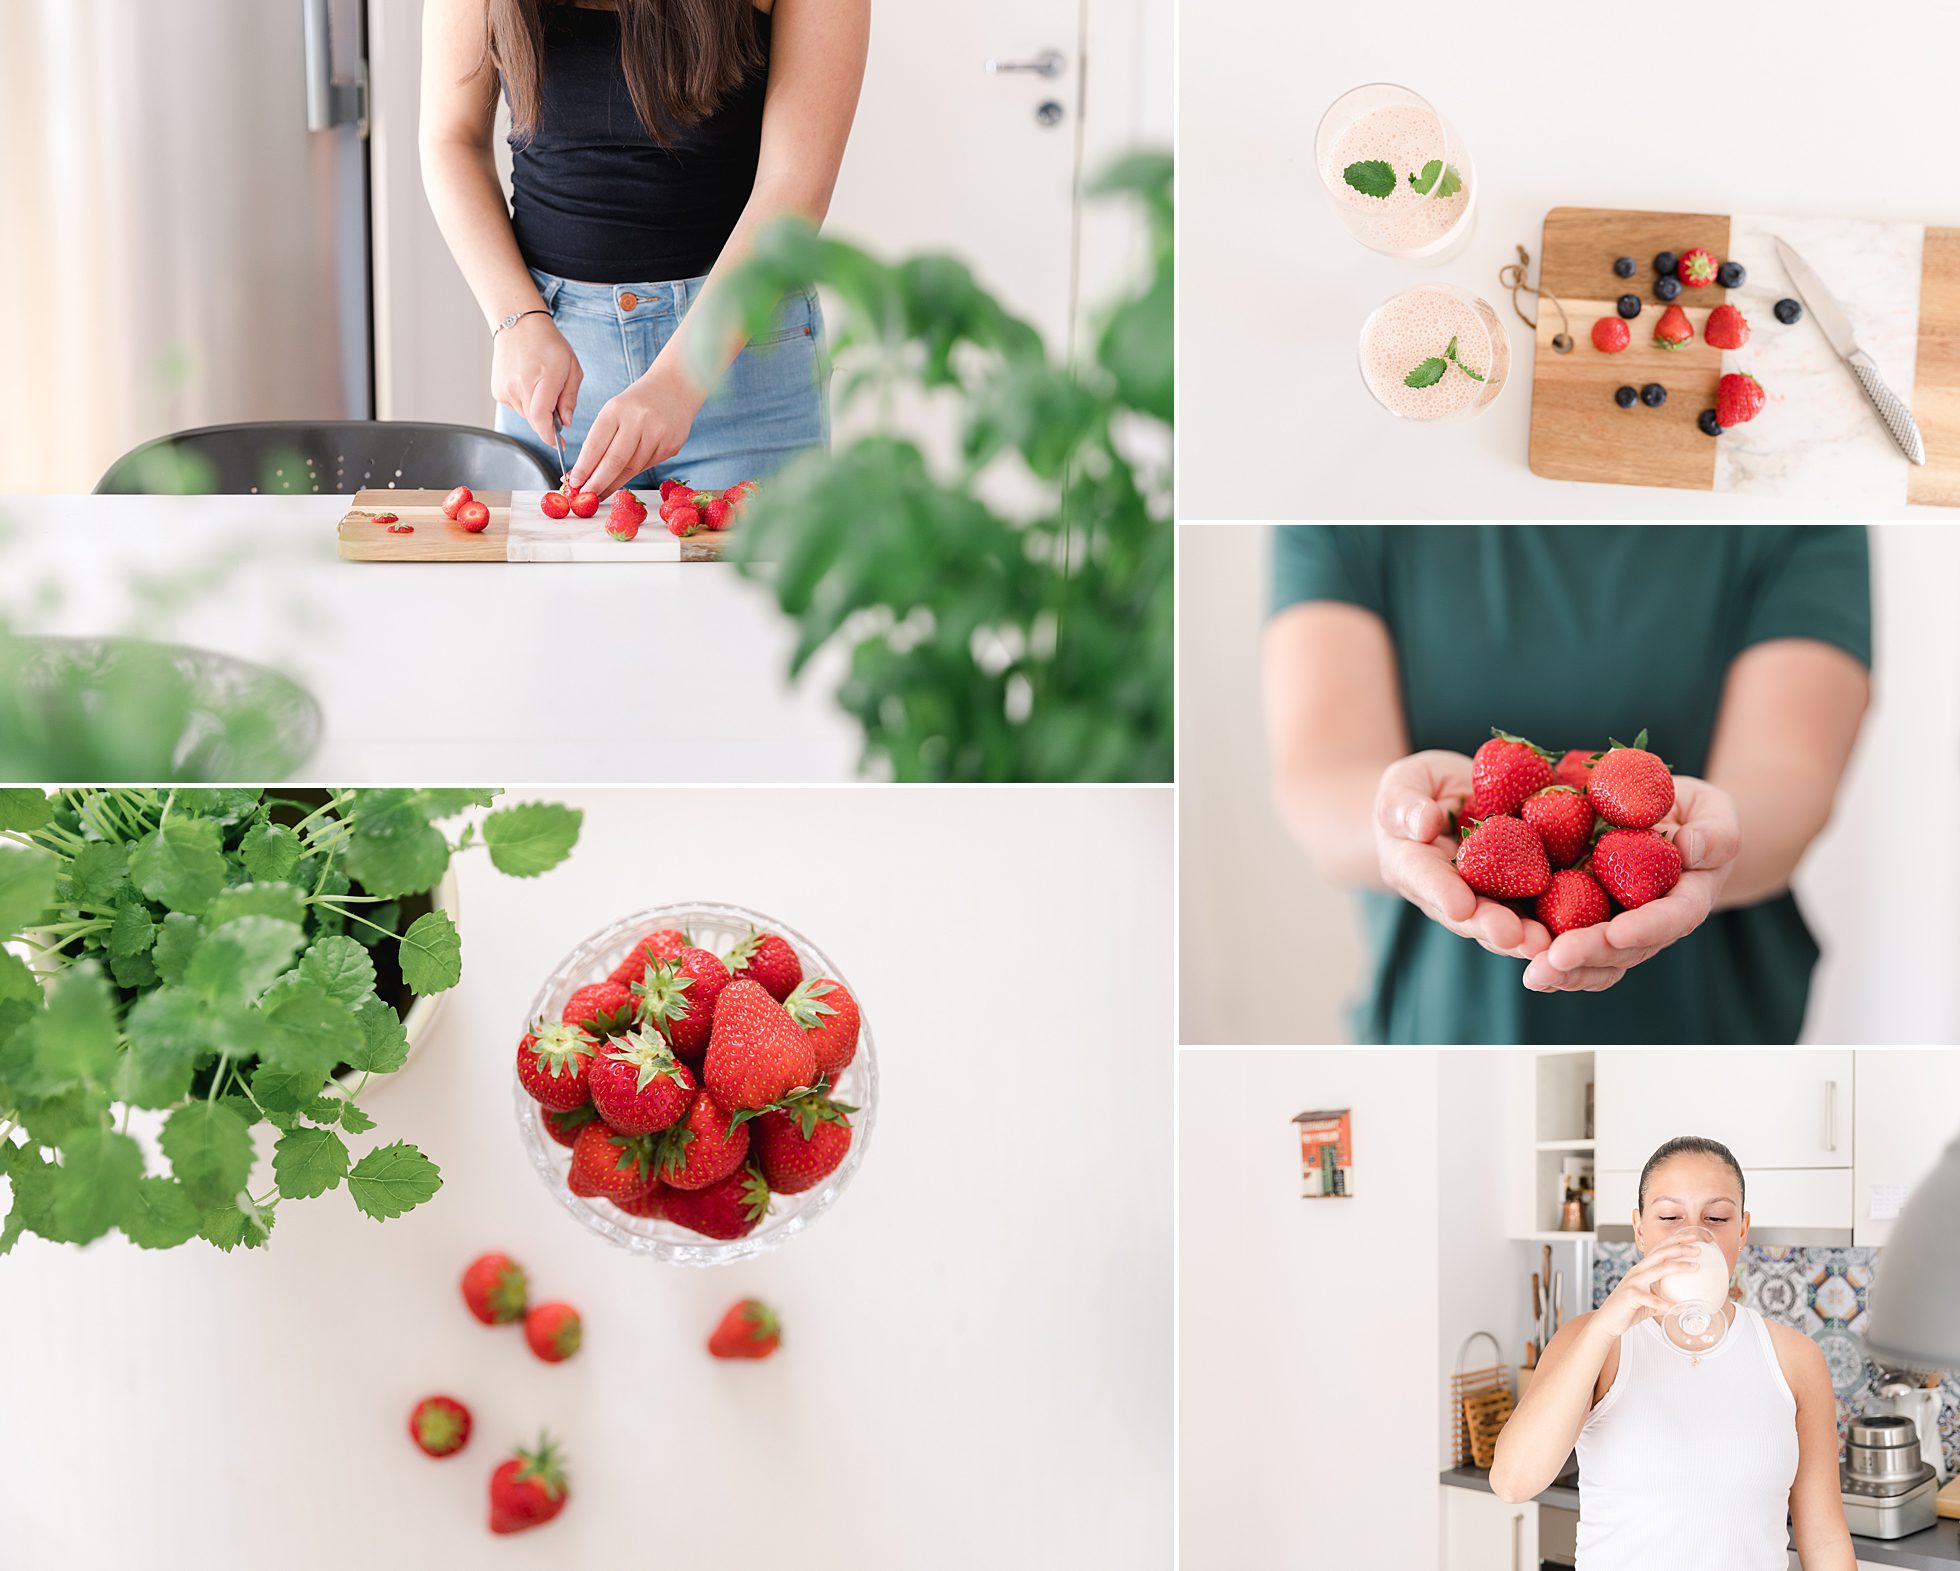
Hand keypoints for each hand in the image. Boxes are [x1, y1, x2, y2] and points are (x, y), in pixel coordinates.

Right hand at [492, 315, 582, 453]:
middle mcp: (519, 386)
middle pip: (535, 421)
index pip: (542, 418)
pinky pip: (517, 408)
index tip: (559, 443)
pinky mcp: (498, 391)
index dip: (551, 436)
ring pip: (526, 416)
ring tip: (542, 388)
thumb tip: (565, 422)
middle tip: (558, 410)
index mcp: (541, 378)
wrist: (519, 325)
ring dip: (538, 412)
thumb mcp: (572, 368)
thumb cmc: (548, 344)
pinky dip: (526, 404)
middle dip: (548, 423)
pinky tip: (529, 385)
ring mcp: (505, 389)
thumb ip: (569, 398)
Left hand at [567, 362, 704, 498]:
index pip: (596, 444)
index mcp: (617, 409)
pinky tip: (623, 477)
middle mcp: (638, 421)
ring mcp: (658, 434)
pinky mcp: (671, 446)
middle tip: (587, 497)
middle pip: (615, 462)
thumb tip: (584, 473)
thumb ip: (601, 440)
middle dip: (598, 483)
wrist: (677, 387)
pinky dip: (633, 474)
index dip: (584, 468)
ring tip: (601, 493)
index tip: (574, 483)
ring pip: (632, 468)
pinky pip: (647, 466)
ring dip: (614, 483)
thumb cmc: (638, 402)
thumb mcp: (615, 411)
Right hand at [1373, 751, 1551, 961]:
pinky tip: (1577, 926)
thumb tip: (1424, 824)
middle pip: (1468, 914)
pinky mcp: (1518, 888)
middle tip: (1514, 937)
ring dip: (1524, 935)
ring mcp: (1485, 894)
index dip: (1442, 893)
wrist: (1448, 800)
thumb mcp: (1402, 782)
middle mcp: (1447, 889)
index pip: (1423, 878)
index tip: (1460, 906)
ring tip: (1545, 944)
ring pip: (1503, 918)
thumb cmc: (1418, 788)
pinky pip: (1536, 903)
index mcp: (1410, 863)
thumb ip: (1403, 803)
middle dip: (1491, 926)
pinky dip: (1557, 916)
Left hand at [1521, 775, 1738, 993]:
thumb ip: (1715, 832)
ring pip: (1595, 960)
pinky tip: (1520, 959)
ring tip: (1535, 973)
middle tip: (1557, 959)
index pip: (1672, 918)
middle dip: (1591, 955)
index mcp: (1686, 898)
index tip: (1617, 933)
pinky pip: (1567, 945)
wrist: (1661, 820)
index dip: (1646, 928)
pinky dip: (1546, 957)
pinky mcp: (1584, 919)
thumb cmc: (1694, 814)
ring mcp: (1616, 926)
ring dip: (1564, 970)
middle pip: (1624, 949)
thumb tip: (1691, 847)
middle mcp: (1650, 924)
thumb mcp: (1714, 811)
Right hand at [1591, 1234, 1709, 1337]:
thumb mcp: (1649, 1297)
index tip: (1692, 1238)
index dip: (1674, 1241)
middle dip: (1679, 1248)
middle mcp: (1637, 1271)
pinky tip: (1680, 1309)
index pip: (1659, 1250)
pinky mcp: (1631, 1296)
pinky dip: (1668, 1304)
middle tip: (1698, 1248)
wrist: (1608, 1320)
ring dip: (1678, 1267)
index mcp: (1641, 1269)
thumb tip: (1686, 1301)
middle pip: (1659, 1254)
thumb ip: (1663, 1294)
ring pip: (1658, 1270)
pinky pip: (1653, 1300)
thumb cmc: (1629, 1308)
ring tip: (1695, 1267)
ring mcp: (1633, 1282)